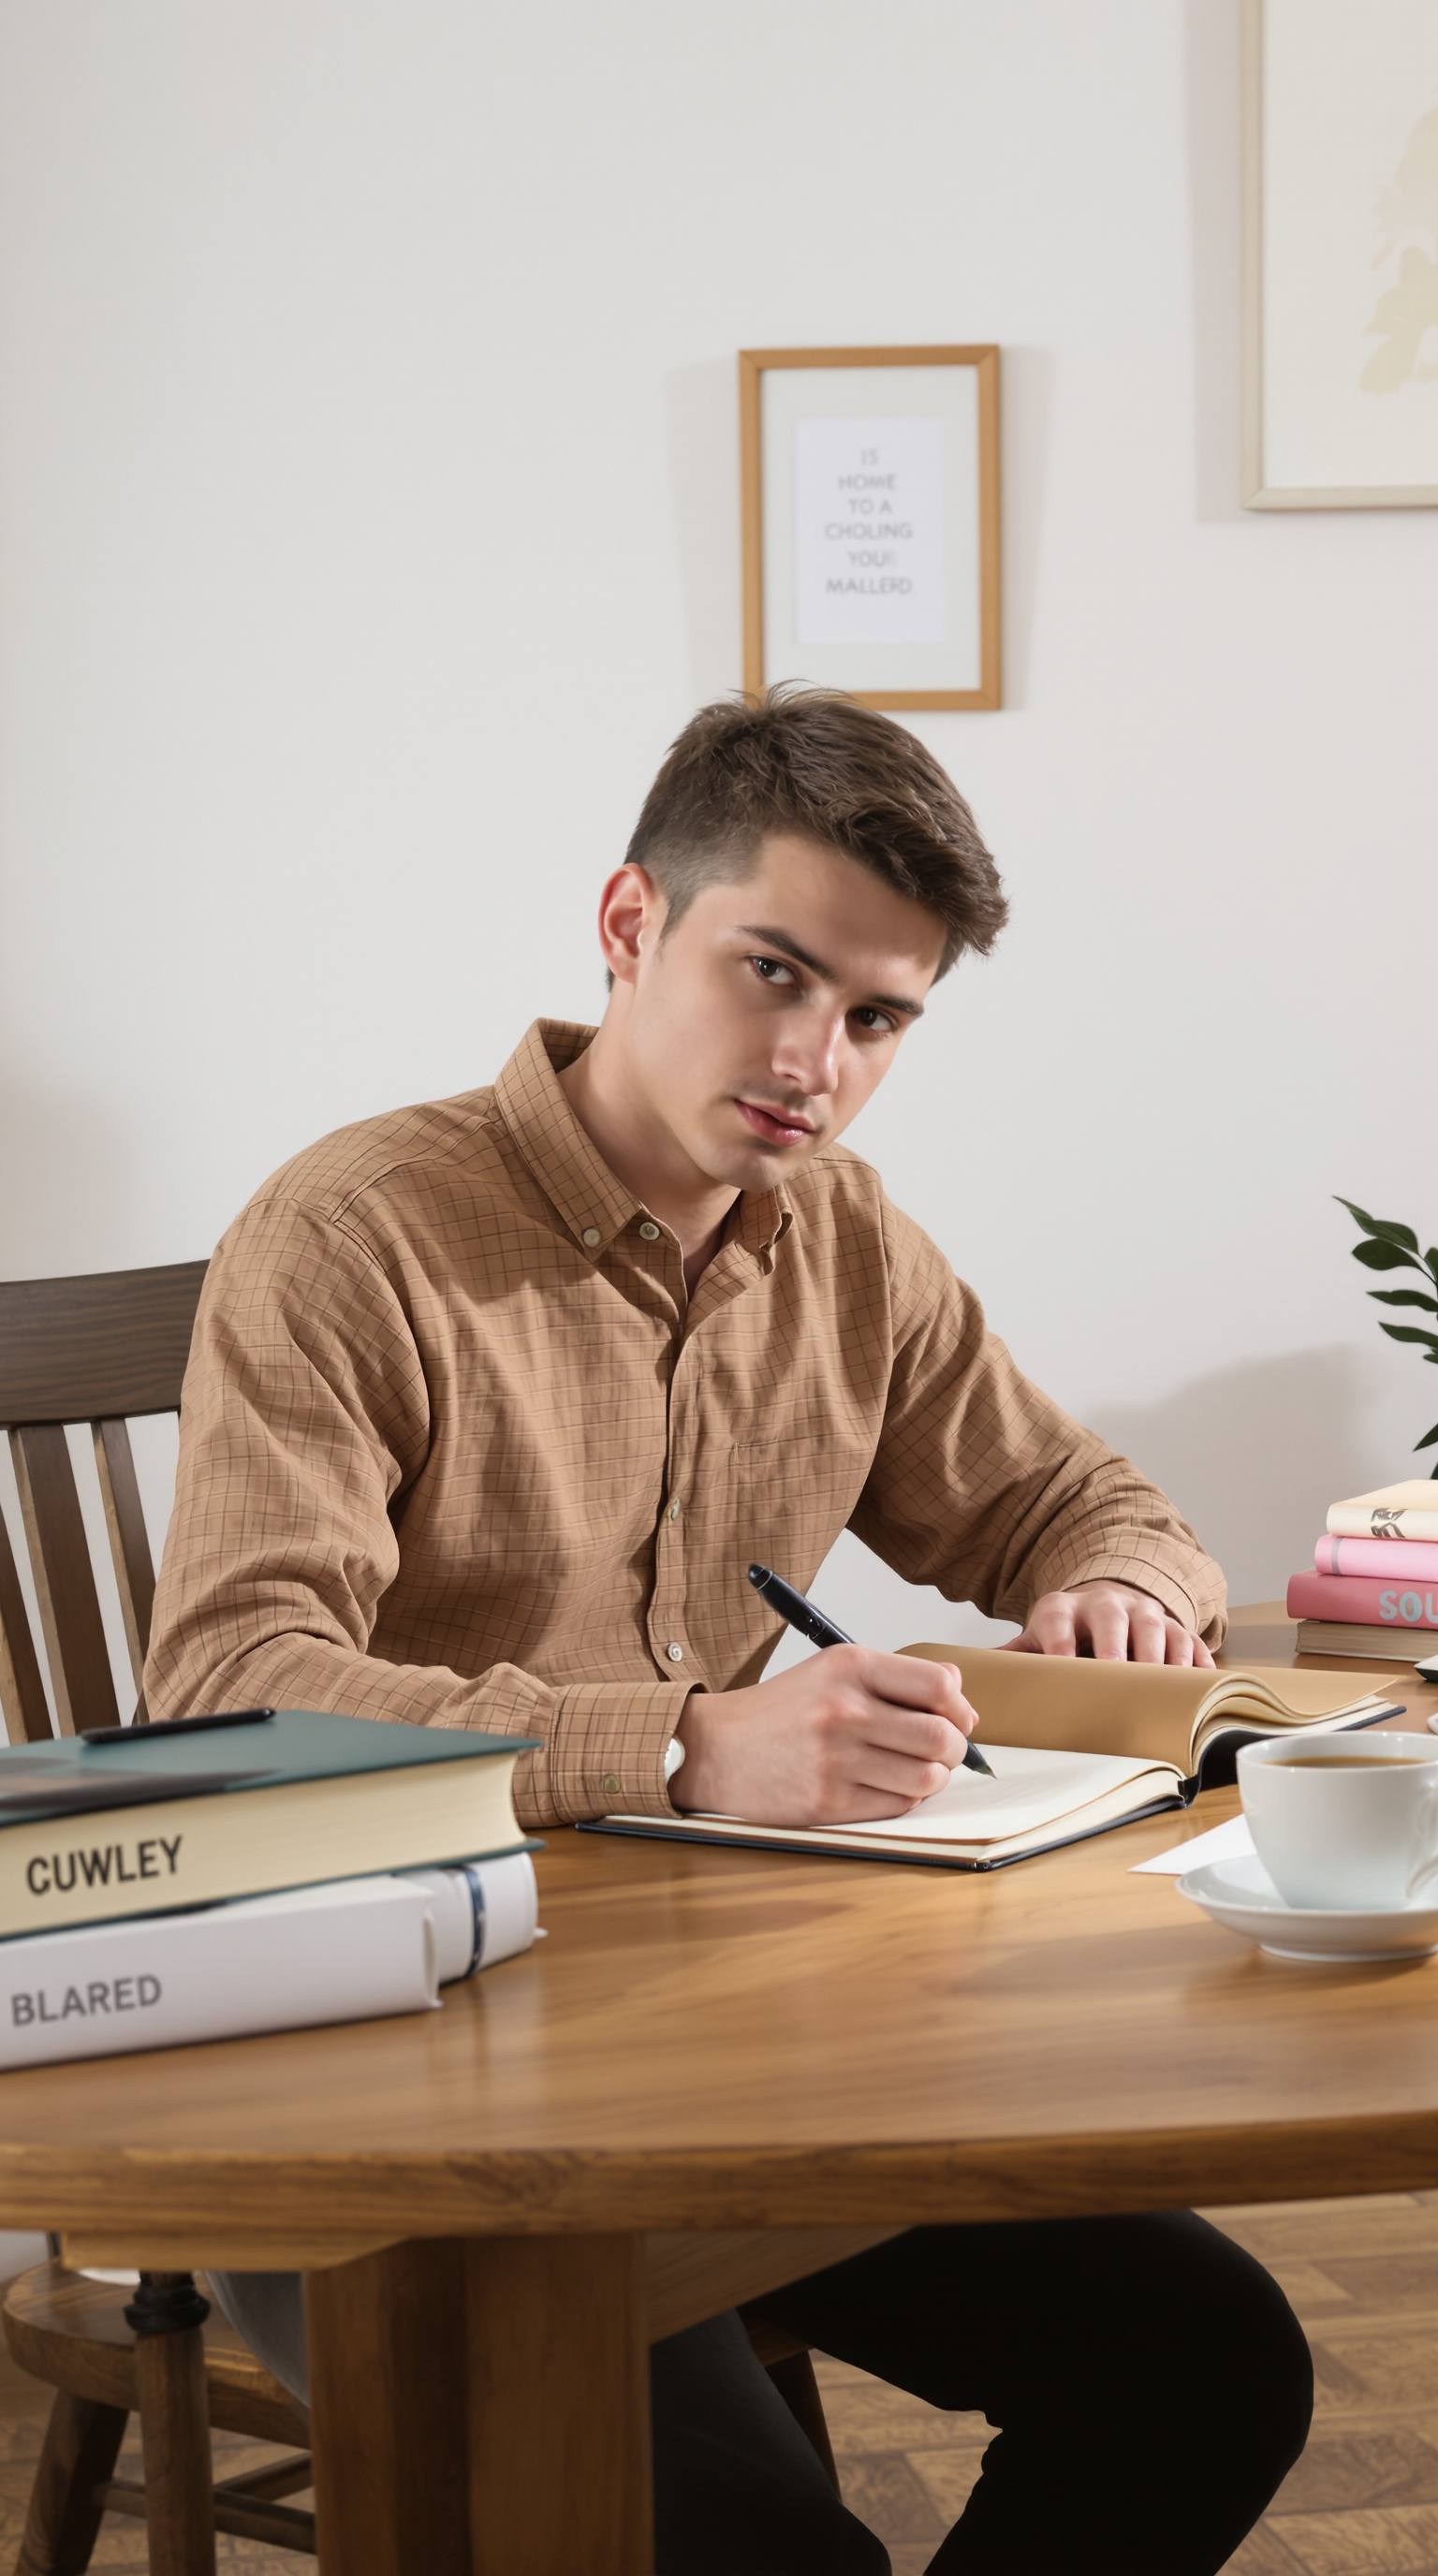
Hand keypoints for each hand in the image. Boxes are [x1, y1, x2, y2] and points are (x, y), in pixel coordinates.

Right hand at [672, 1646, 977, 1825]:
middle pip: (940, 1736)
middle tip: (944, 1752)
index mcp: (849, 1667)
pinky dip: (903, 1799)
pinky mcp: (827, 1801)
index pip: (939, 1684)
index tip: (959, 1718)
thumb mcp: (832, 1671)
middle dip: (955, 1749)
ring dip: (932, 1778)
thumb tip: (961, 1701)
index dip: (960, 1706)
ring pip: (926, 1777)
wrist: (716, 1748)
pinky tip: (885, 1787)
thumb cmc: (782, 1711)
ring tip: (917, 1771)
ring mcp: (835, 1759)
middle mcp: (844, 1710)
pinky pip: (896, 1806)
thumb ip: (895, 1678)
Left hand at [1002, 1580, 1214, 1668]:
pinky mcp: (1177, 1627)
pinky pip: (1193, 1640)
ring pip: (1159, 1629)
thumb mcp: (1038, 1636)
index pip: (1058, 1619)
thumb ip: (1013, 1656)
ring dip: (1161, 1656)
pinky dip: (1198, 1662)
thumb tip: (978, 1677)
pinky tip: (1200, 1682)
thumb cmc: (1069, 1631)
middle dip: (1115, 1645)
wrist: (1106, 1603)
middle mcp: (1107, 1605)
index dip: (1058, 1642)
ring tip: (1162, 1684)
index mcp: (1065, 1608)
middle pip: (1113, 1619)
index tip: (1061, 1666)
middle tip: (1117, 1672)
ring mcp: (1146, 1614)